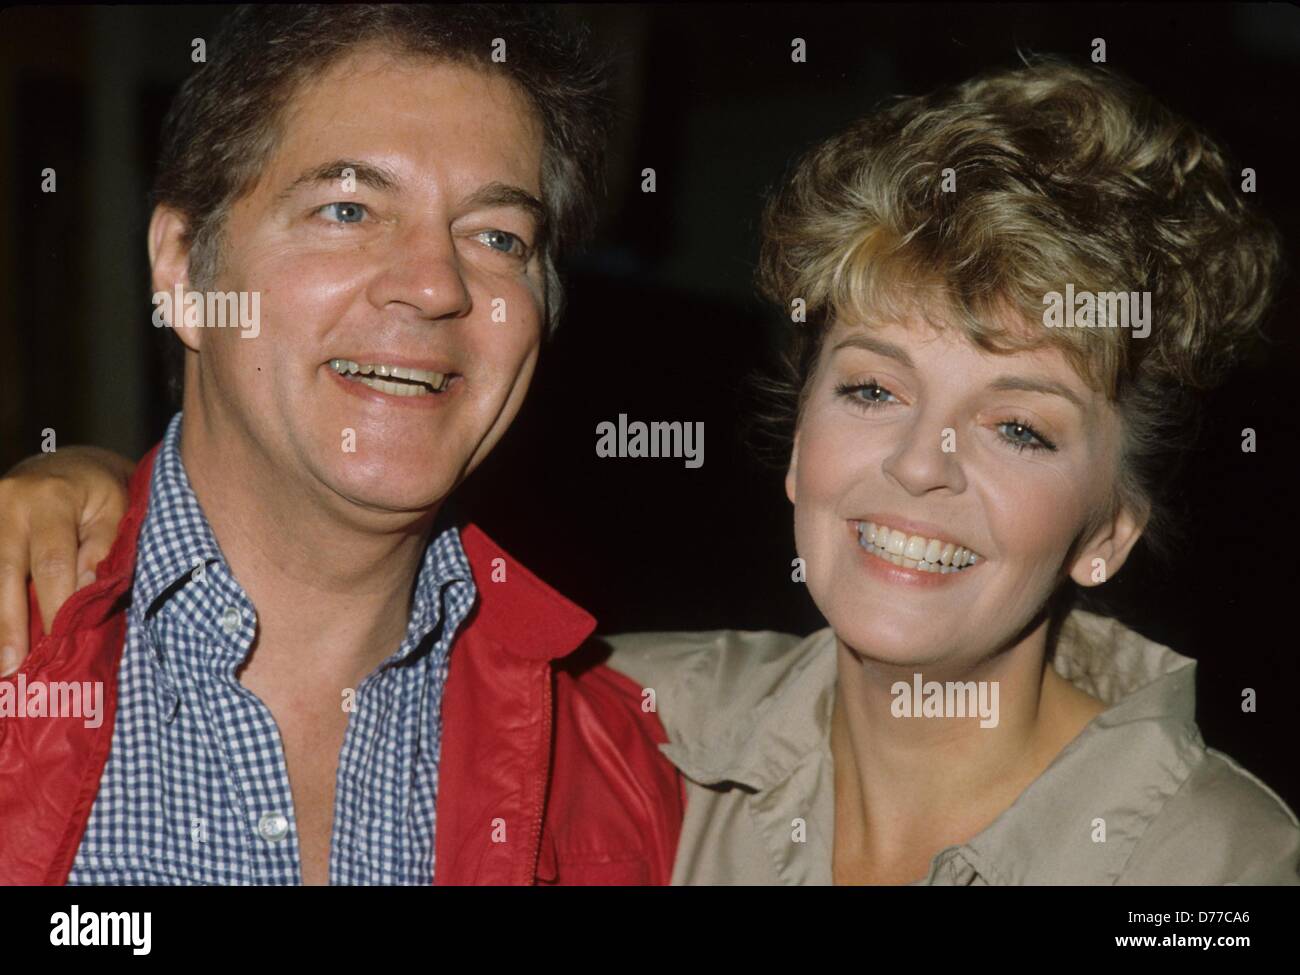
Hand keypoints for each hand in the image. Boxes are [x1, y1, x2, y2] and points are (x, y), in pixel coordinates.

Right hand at [0, 447, 133, 675]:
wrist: (68, 465)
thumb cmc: (103, 493)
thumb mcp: (118, 510)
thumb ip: (104, 548)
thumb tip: (83, 591)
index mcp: (51, 498)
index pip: (52, 562)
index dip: (53, 605)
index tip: (57, 643)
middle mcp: (9, 503)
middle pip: (4, 572)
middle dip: (7, 624)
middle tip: (9, 667)